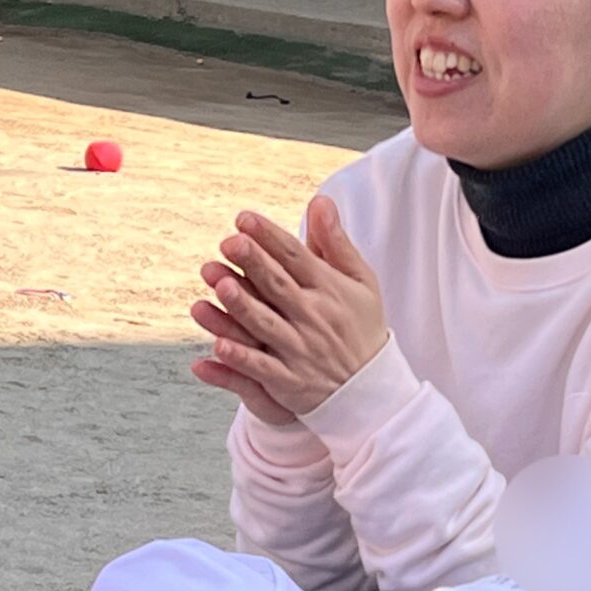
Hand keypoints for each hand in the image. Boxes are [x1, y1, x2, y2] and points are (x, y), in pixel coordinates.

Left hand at [190, 197, 388, 419]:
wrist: (372, 389)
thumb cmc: (361, 327)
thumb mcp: (360, 281)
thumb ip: (336, 243)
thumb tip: (320, 201)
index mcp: (329, 290)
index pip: (295, 257)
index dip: (268, 237)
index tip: (243, 219)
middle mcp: (313, 318)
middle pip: (278, 286)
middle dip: (254, 263)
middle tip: (229, 242)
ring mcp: (300, 351)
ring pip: (266, 325)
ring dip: (243, 306)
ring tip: (220, 285)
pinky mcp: (289, 382)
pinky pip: (262, 370)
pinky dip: (241, 359)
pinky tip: (218, 346)